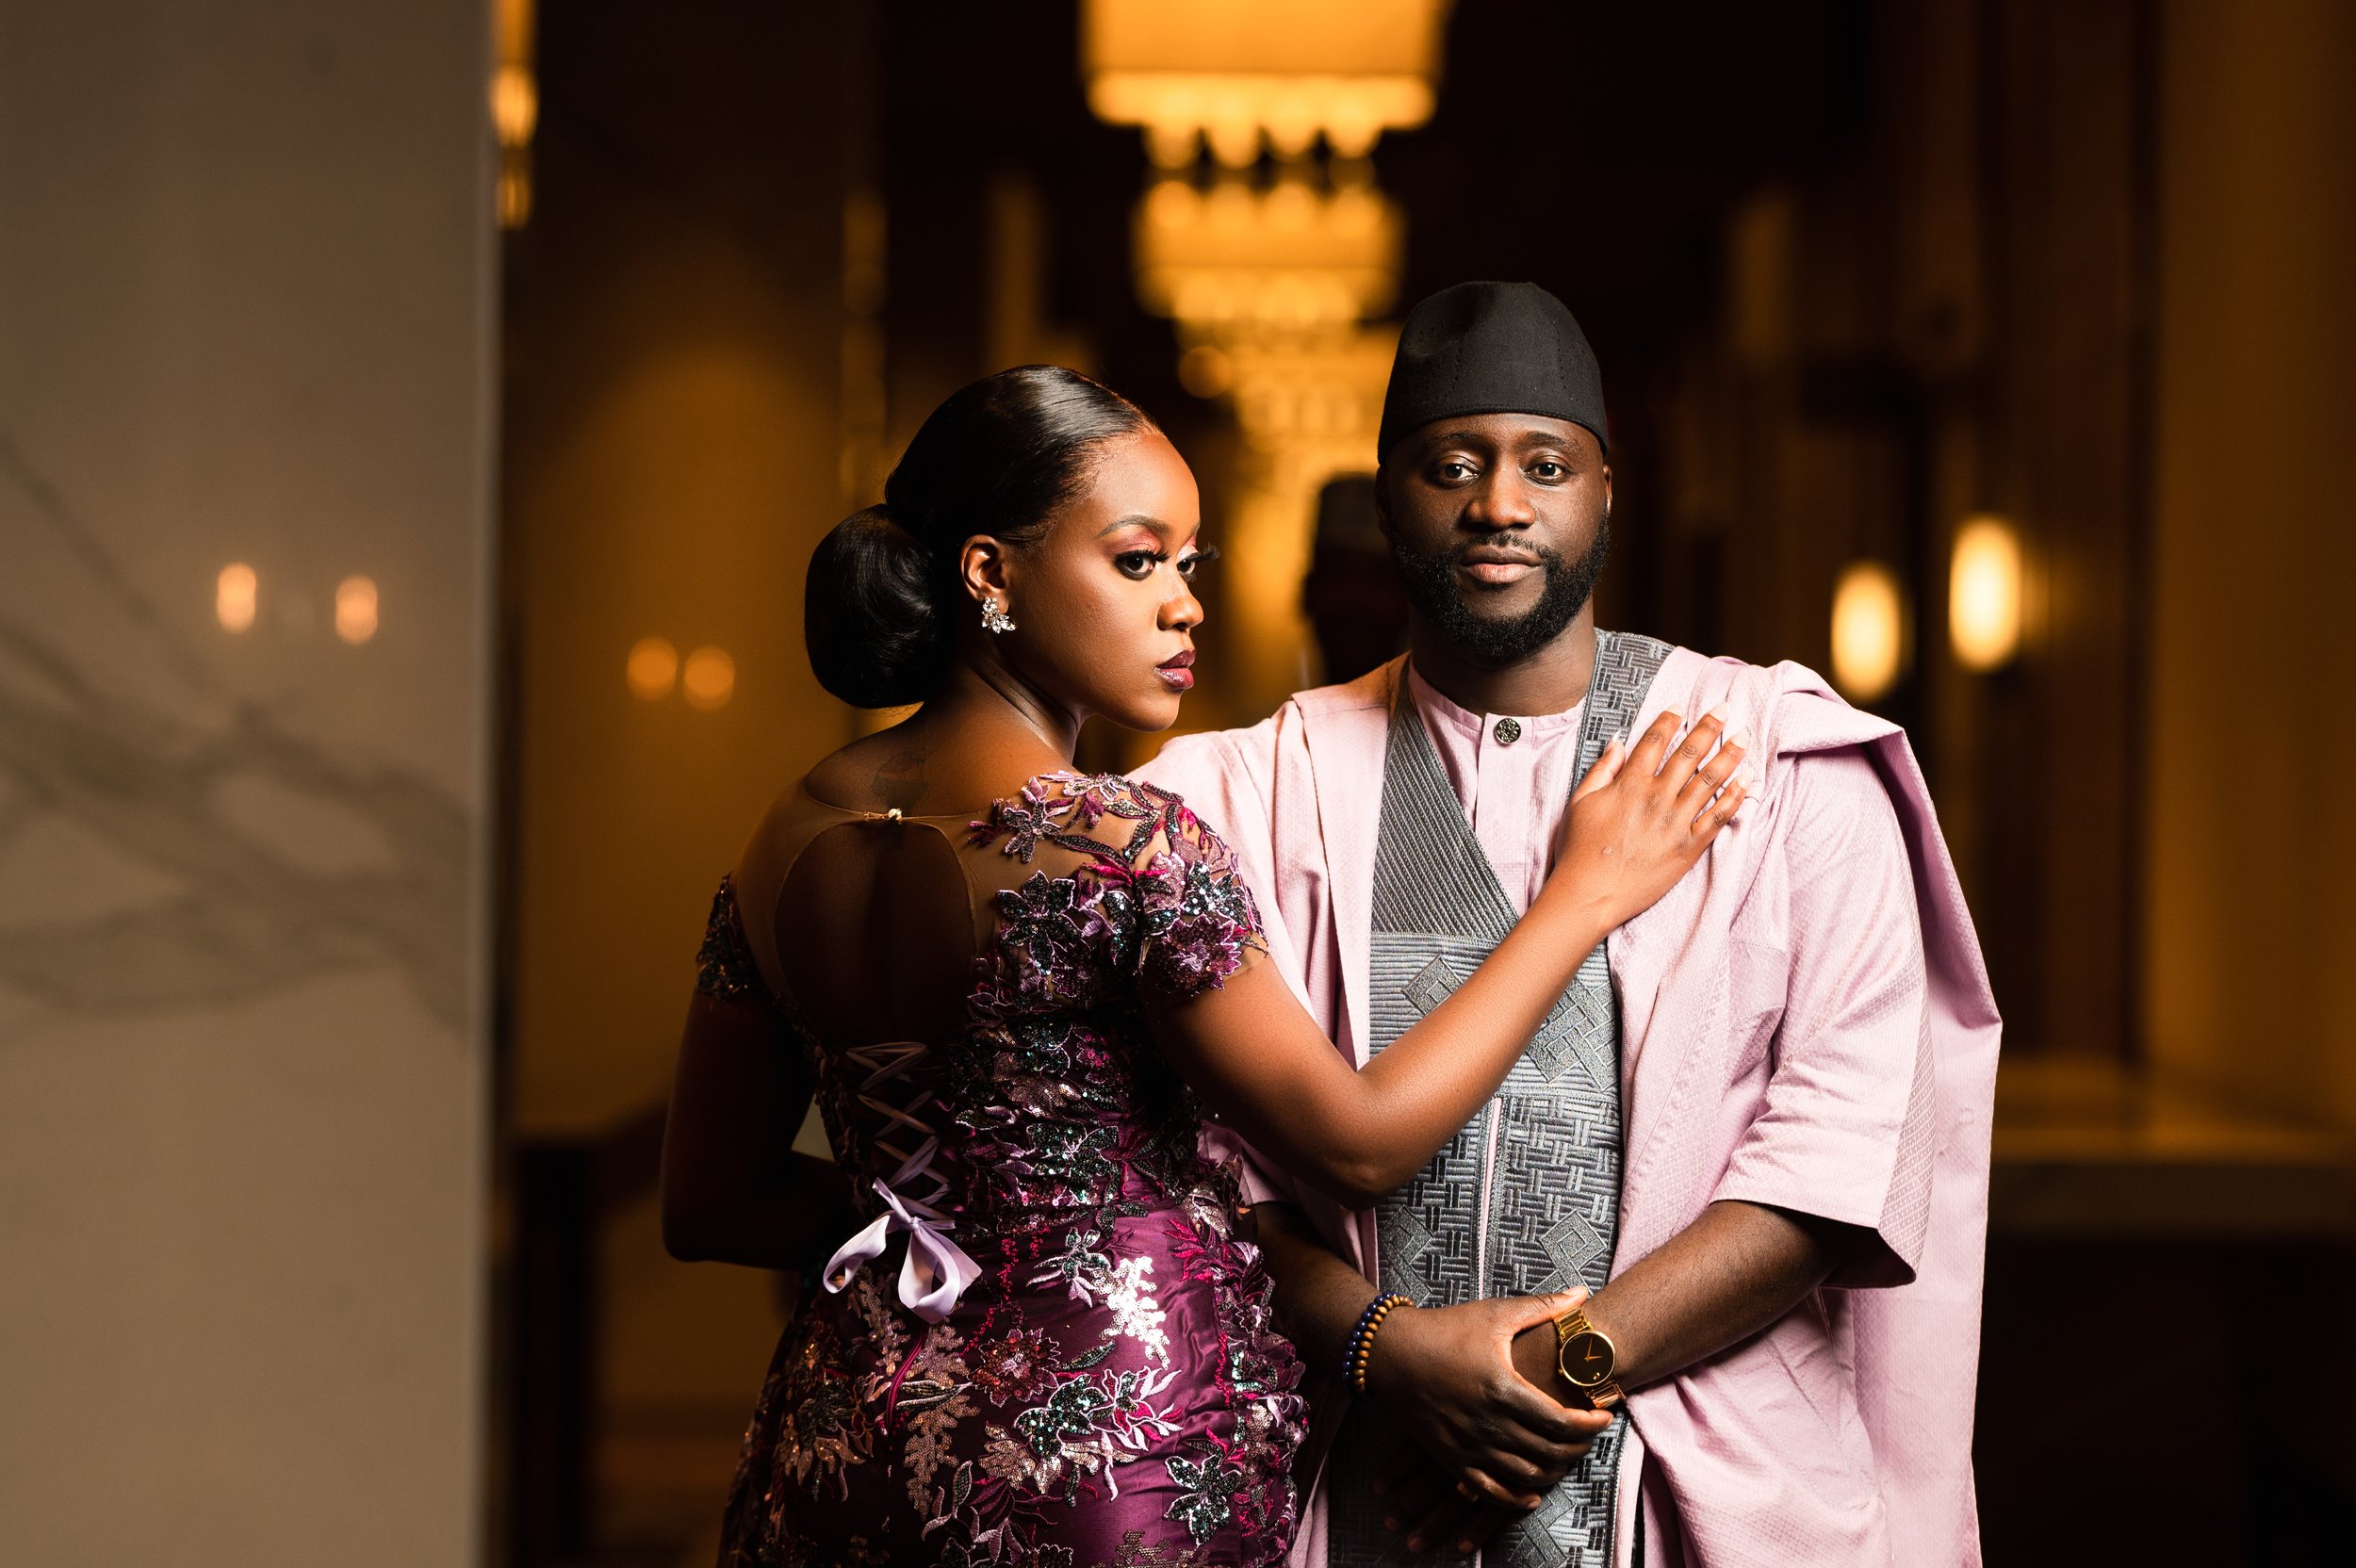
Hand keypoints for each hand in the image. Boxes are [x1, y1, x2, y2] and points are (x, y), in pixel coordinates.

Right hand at [1363, 1290, 1611, 1520]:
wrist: (1388, 1353)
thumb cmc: (1444, 1329)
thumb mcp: (1495, 1314)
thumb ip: (1543, 1307)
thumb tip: (1583, 1294)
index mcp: (1503, 1388)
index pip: (1562, 1421)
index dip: (1591, 1423)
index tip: (1604, 1413)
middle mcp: (1489, 1424)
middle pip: (1550, 1453)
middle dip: (1580, 1446)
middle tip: (1590, 1433)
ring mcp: (1469, 1446)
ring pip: (1526, 1477)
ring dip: (1555, 1471)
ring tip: (1566, 1453)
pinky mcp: (1451, 1459)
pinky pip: (1490, 1492)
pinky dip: (1517, 1498)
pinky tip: (1532, 1491)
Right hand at [1550, 705, 1747, 929]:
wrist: (1591, 894)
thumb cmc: (1580, 849)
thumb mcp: (1580, 802)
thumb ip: (1602, 770)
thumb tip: (1618, 743)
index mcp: (1629, 785)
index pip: (1655, 742)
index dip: (1669, 721)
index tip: (1680, 706)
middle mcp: (1657, 798)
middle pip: (1689, 754)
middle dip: (1710, 727)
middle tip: (1726, 710)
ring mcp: (1676, 823)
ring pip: (1710, 780)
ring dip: (1730, 755)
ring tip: (1744, 738)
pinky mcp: (1689, 847)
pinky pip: (1718, 817)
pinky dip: (1734, 797)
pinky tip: (1746, 781)